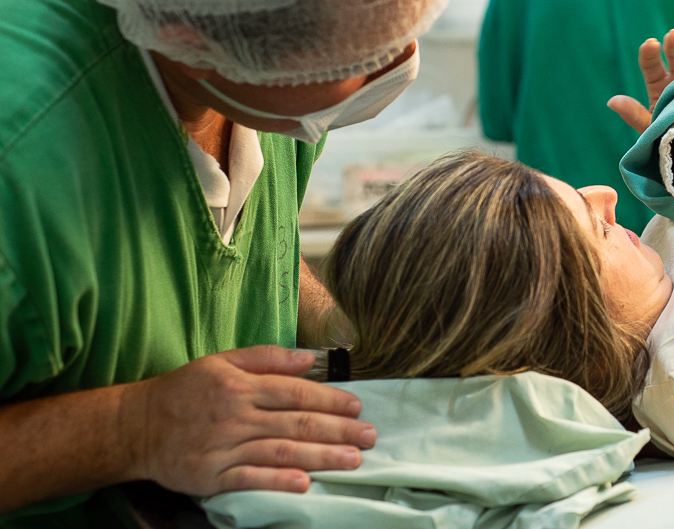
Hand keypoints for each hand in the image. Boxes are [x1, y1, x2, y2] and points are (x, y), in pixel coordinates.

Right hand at [127, 345, 375, 494]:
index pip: (296, 393)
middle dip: (338, 431)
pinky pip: (250, 479)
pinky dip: (278, 482)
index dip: (330, 401)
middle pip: (296, 424)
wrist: (134, 427)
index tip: (357, 408)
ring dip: (320, 457)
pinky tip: (304, 484)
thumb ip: (266, 358)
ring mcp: (224, 449)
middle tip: (370, 438)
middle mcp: (236, 416)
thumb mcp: (221, 361)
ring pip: (281, 452)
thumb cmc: (183, 391)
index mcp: (241, 386)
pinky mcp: (211, 477)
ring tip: (352, 461)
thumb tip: (308, 358)